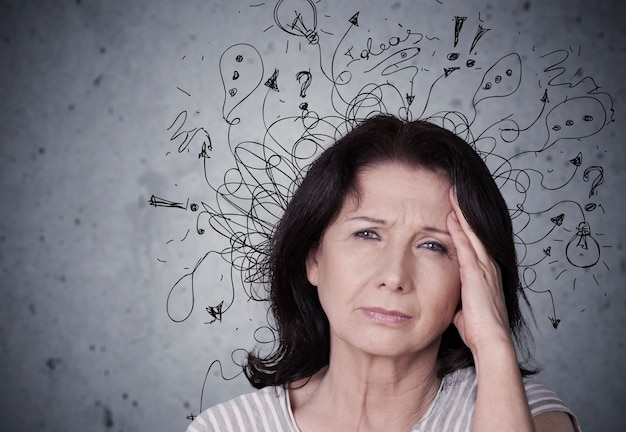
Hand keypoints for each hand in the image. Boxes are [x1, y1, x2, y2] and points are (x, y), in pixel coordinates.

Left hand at [446, 187, 511, 352]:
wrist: (490, 341)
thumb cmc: (478, 331)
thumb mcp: (466, 311)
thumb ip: (460, 302)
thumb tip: (454, 306)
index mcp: (485, 274)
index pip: (474, 243)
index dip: (465, 225)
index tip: (455, 209)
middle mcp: (488, 267)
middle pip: (474, 232)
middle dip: (464, 210)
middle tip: (455, 190)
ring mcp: (484, 268)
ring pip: (472, 233)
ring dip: (462, 213)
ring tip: (454, 193)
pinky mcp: (476, 273)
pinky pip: (466, 245)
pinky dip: (459, 229)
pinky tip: (452, 214)